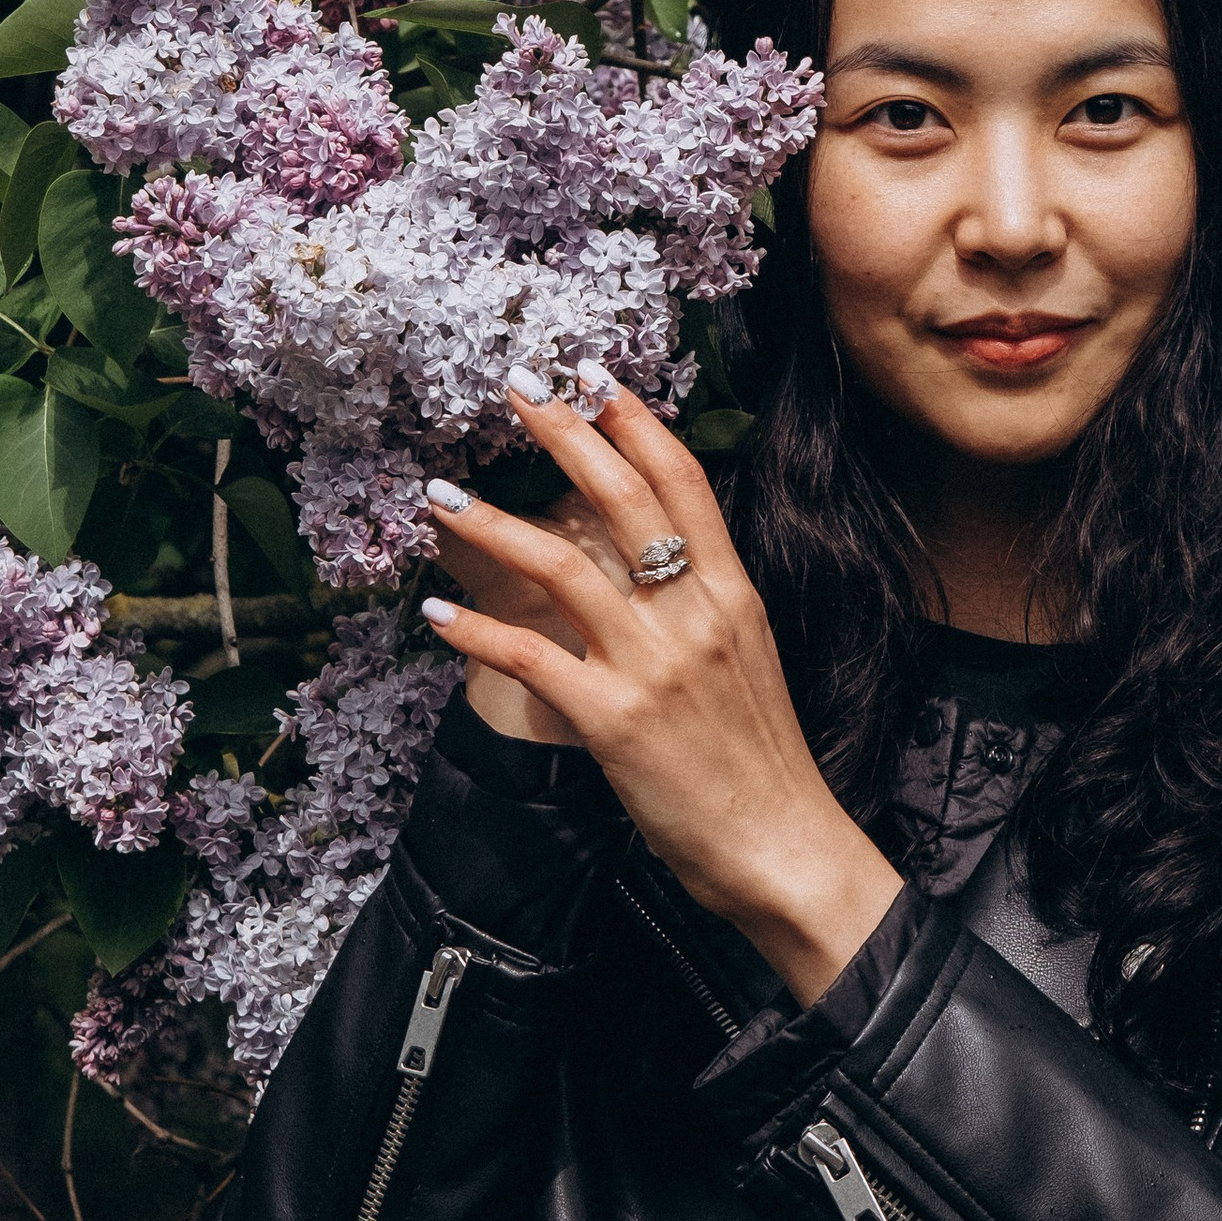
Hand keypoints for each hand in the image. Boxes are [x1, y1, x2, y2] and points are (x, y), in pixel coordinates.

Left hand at [421, 381, 902, 1006]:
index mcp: (734, 594)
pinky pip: (529, 659)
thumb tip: (651, 565)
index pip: (683, 483)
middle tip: (517, 387)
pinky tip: (438, 615)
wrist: (784, 845)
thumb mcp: (749, 660)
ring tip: (441, 495)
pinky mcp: (613, 720)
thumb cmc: (763, 762)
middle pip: (622, 500)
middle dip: (565, 434)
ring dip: (491, 524)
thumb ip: (704, 607)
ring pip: (561, 567)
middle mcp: (694, 614)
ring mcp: (652, 664)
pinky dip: (477, 633)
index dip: (636, 422)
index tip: (595, 375)